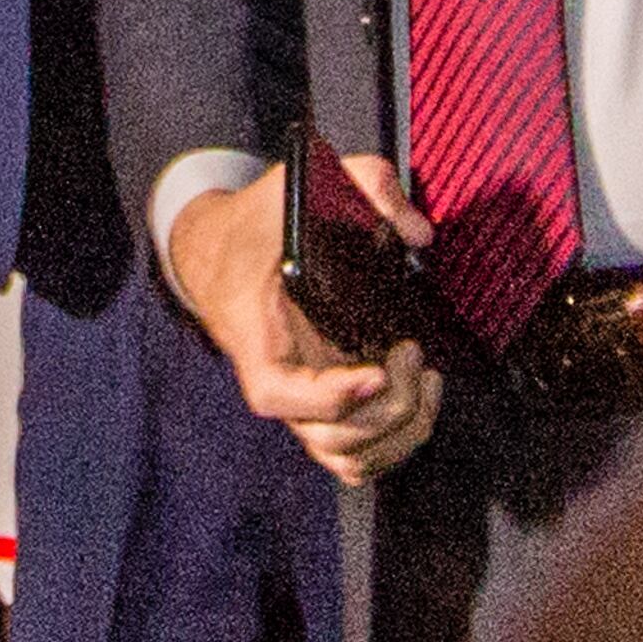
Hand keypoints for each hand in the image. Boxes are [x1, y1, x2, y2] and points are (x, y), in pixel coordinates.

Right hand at [169, 158, 444, 486]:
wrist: (219, 253)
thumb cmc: (253, 226)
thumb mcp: (289, 185)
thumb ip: (360, 182)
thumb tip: (417, 231)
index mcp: (255, 342)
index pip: (280, 395)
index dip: (331, 397)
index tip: (375, 370)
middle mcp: (280, 386)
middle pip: (333, 439)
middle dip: (389, 405)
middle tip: (410, 349)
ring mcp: (304, 405)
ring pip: (352, 459)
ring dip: (402, 431)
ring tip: (423, 375)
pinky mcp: (326, 409)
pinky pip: (359, 456)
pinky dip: (396, 443)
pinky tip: (417, 395)